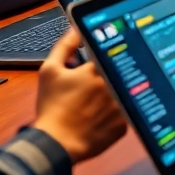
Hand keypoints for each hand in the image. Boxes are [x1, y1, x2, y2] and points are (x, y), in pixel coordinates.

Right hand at [33, 29, 127, 162]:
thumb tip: (75, 30)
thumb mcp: (50, 71)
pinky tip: (100, 118)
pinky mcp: (123, 124)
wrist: (56, 143)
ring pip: (122, 93)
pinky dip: (115, 113)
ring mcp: (120, 105)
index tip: (95, 66)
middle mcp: (112, 85)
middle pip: (117, 73)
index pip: (107, 54)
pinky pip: (124, 113)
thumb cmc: (51, 107)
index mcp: (97, 69)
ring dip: (114, 94)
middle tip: (93, 89)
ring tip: (94, 105)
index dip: (101, 59)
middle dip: (108, 77)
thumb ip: (65, 46)